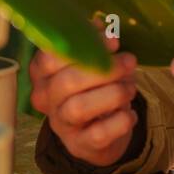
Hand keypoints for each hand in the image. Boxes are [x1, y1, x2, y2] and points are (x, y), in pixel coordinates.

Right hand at [29, 28, 138, 167]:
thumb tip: (103, 28)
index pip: (51, 56)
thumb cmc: (93, 88)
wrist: (99, 134)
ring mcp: (61, 124)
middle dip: (104, 70)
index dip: (85, 45)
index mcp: (43, 72)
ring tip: (131, 89)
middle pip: (67, 82)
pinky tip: (131, 114)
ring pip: (79, 108)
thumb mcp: (92, 62)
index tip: (113, 41)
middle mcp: (46, 98)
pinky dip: (121, 121)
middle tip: (130, 62)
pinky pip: (99, 133)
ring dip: (112, 94)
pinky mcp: (80, 144)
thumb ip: (95, 44)